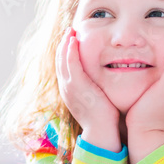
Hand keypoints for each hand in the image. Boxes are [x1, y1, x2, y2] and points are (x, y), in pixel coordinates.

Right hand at [55, 28, 119, 148]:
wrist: (101, 132)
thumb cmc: (104, 118)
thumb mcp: (96, 100)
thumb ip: (95, 88)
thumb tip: (102, 80)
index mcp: (70, 91)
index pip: (64, 67)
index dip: (66, 52)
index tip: (71, 40)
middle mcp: (66, 88)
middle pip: (60, 61)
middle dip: (63, 45)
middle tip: (69, 31)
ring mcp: (69, 87)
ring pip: (62, 60)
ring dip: (65, 44)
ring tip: (70, 31)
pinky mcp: (76, 87)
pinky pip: (70, 65)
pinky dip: (70, 52)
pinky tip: (73, 41)